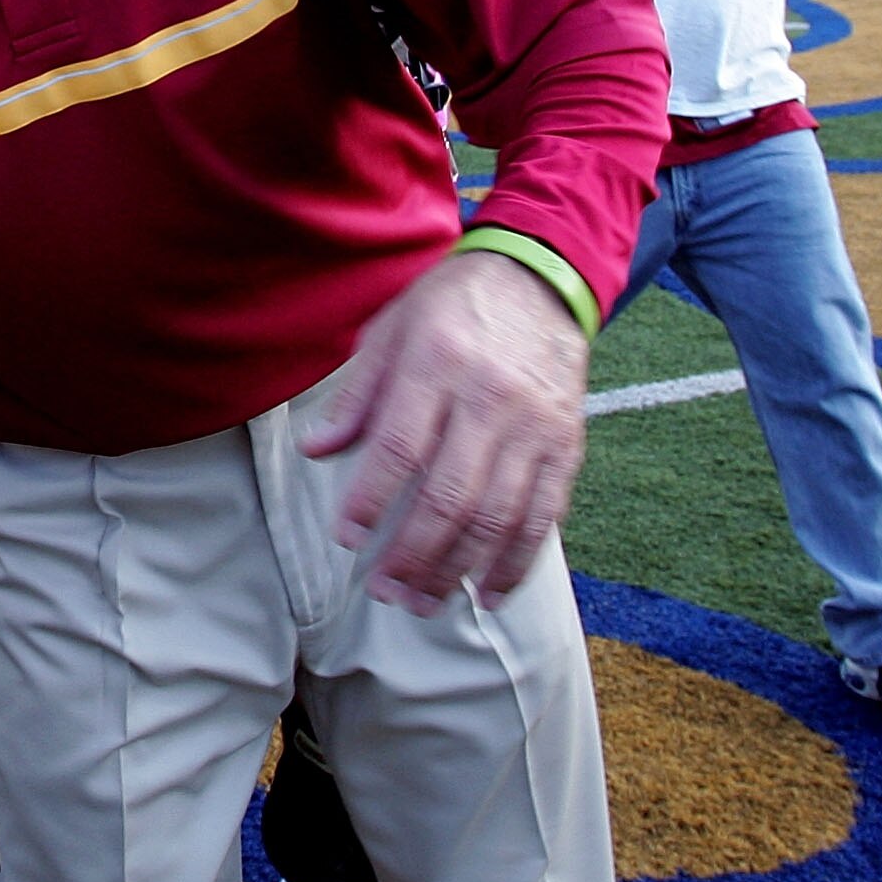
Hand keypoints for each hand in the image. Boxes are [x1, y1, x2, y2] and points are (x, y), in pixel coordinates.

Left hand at [299, 249, 587, 611]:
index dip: (370, 499)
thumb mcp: (390, 330)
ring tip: (423, 602)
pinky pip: (544, 515)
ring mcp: (535, 428)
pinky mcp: (566, 446)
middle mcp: (491, 401)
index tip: (346, 537)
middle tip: (384, 591)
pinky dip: (517, 560)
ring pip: (499, 516)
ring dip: (459, 569)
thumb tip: (316, 449)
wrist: (538, 280)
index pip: (399, 447)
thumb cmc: (450, 305)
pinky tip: (490, 592)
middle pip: (451, 495)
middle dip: (414, 554)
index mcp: (437, 365)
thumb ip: (357, 395)